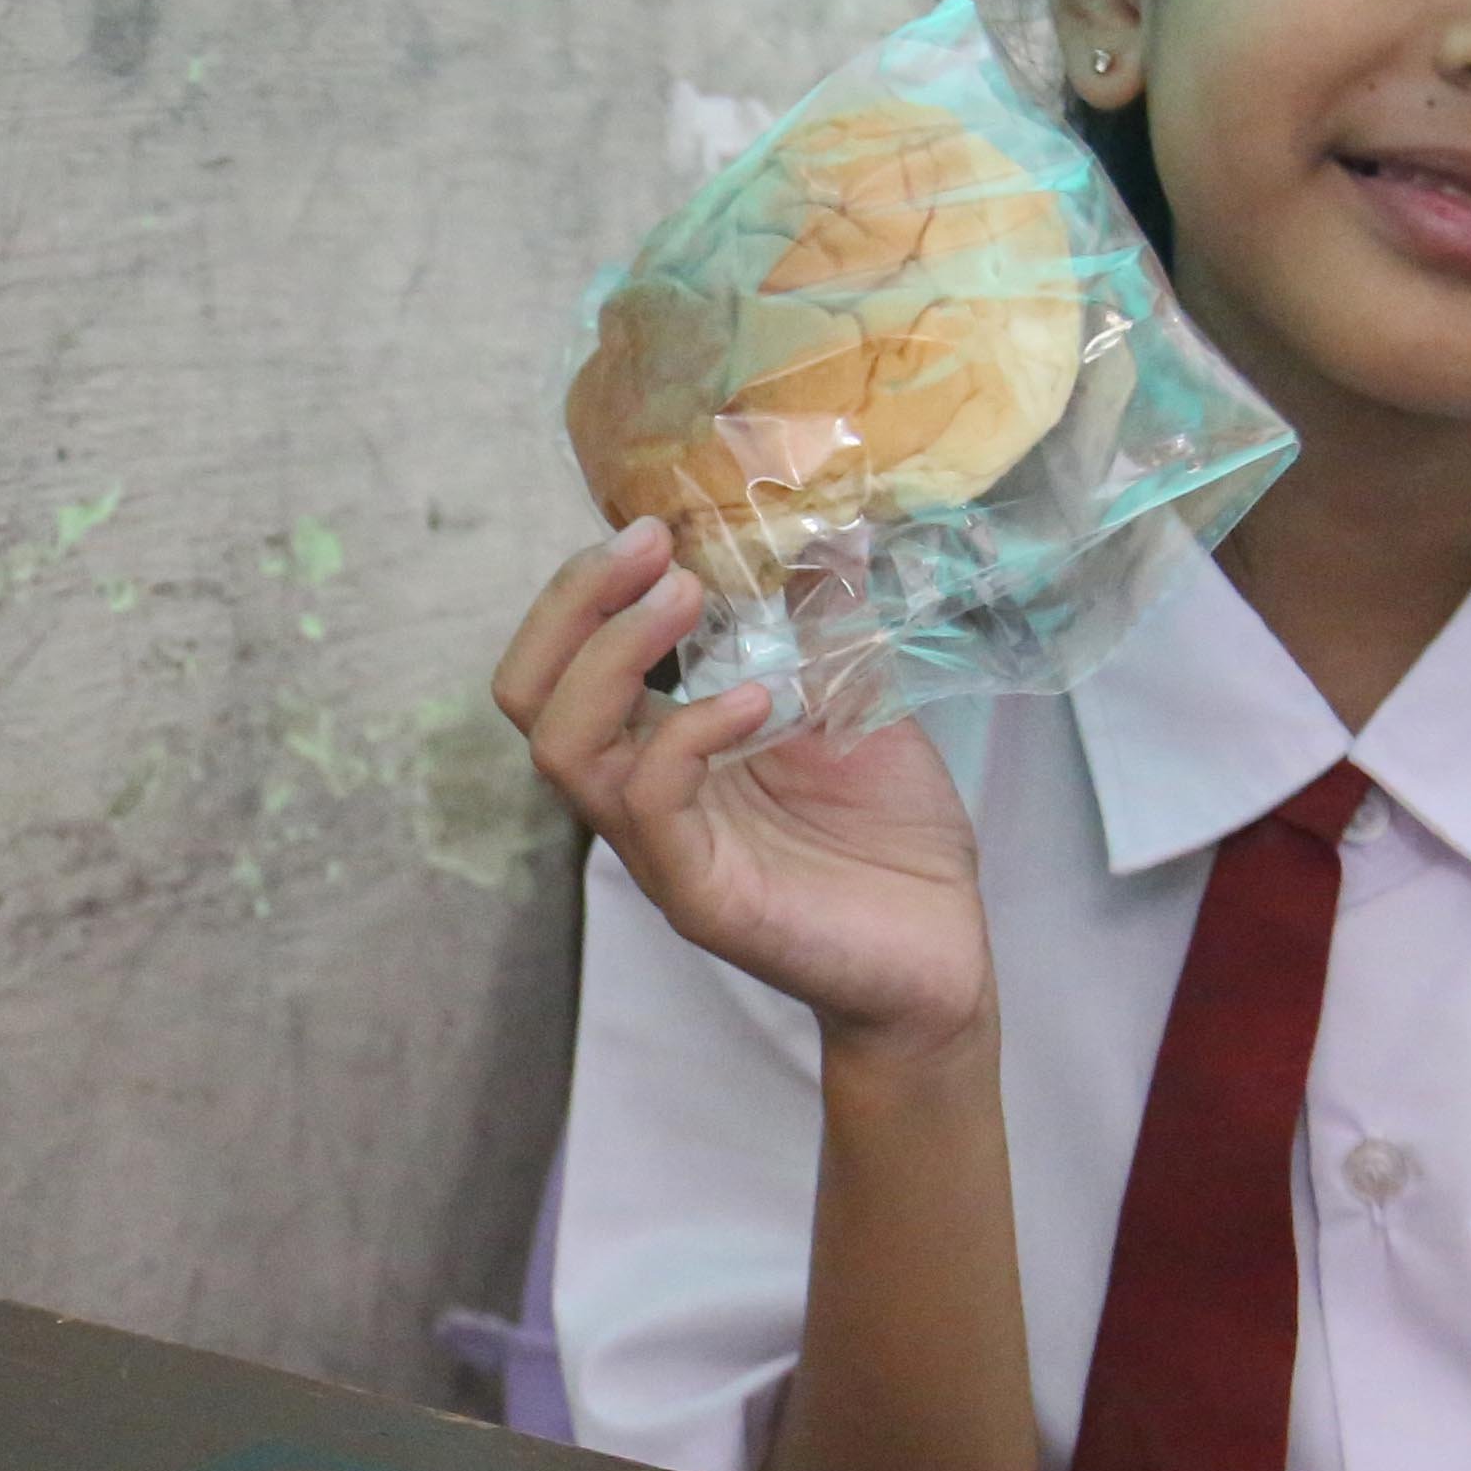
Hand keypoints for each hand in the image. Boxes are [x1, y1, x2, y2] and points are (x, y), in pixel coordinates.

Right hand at [494, 519, 994, 1062]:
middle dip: (574, 603)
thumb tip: (832, 518)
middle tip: (653, 547)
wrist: (941, 952)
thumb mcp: (856, 697)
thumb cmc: (889, 835)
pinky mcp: (699, 894)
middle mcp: (638, 792)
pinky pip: (650, 804)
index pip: (560, 660)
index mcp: (659, 743)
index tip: (657, 524)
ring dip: (613, 654)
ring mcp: (659, 846)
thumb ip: (824, 621)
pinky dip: (688, 734)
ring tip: (688, 596)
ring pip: (563, 748)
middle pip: (529, 696)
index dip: (585, 586)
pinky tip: (755, 699)